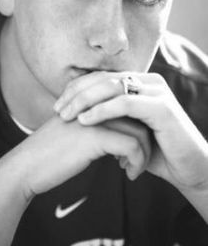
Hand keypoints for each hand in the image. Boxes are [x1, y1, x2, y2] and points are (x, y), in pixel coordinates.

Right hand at [5, 115, 150, 199]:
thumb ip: (97, 122)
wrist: (27, 166)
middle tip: (139, 158)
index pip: (130, 105)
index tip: (136, 146)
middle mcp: (97, 103)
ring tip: (132, 168)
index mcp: (93, 99)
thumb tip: (123, 133)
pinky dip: (138, 162)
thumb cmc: (51, 151)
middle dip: (147, 139)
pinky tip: (129, 174)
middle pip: (140, 116)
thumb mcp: (76, 128)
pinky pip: (132, 146)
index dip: (140, 125)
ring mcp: (96, 118)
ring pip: (140, 131)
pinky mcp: (96, 136)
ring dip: (144, 153)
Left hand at [54, 71, 207, 190]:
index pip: (101, 77)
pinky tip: (84, 120)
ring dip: (84, 100)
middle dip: (76, 93)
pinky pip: (126, 103)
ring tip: (66, 116)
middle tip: (57, 110)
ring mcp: (157, 92)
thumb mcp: (128, 129)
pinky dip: (102, 110)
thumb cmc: (156, 150)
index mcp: (140, 83)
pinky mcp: (162, 108)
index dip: (77, 88)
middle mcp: (148, 82)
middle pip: (103, 78)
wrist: (188, 168)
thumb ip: (110, 117)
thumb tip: (79, 116)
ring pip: (111, 87)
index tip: (58, 105)